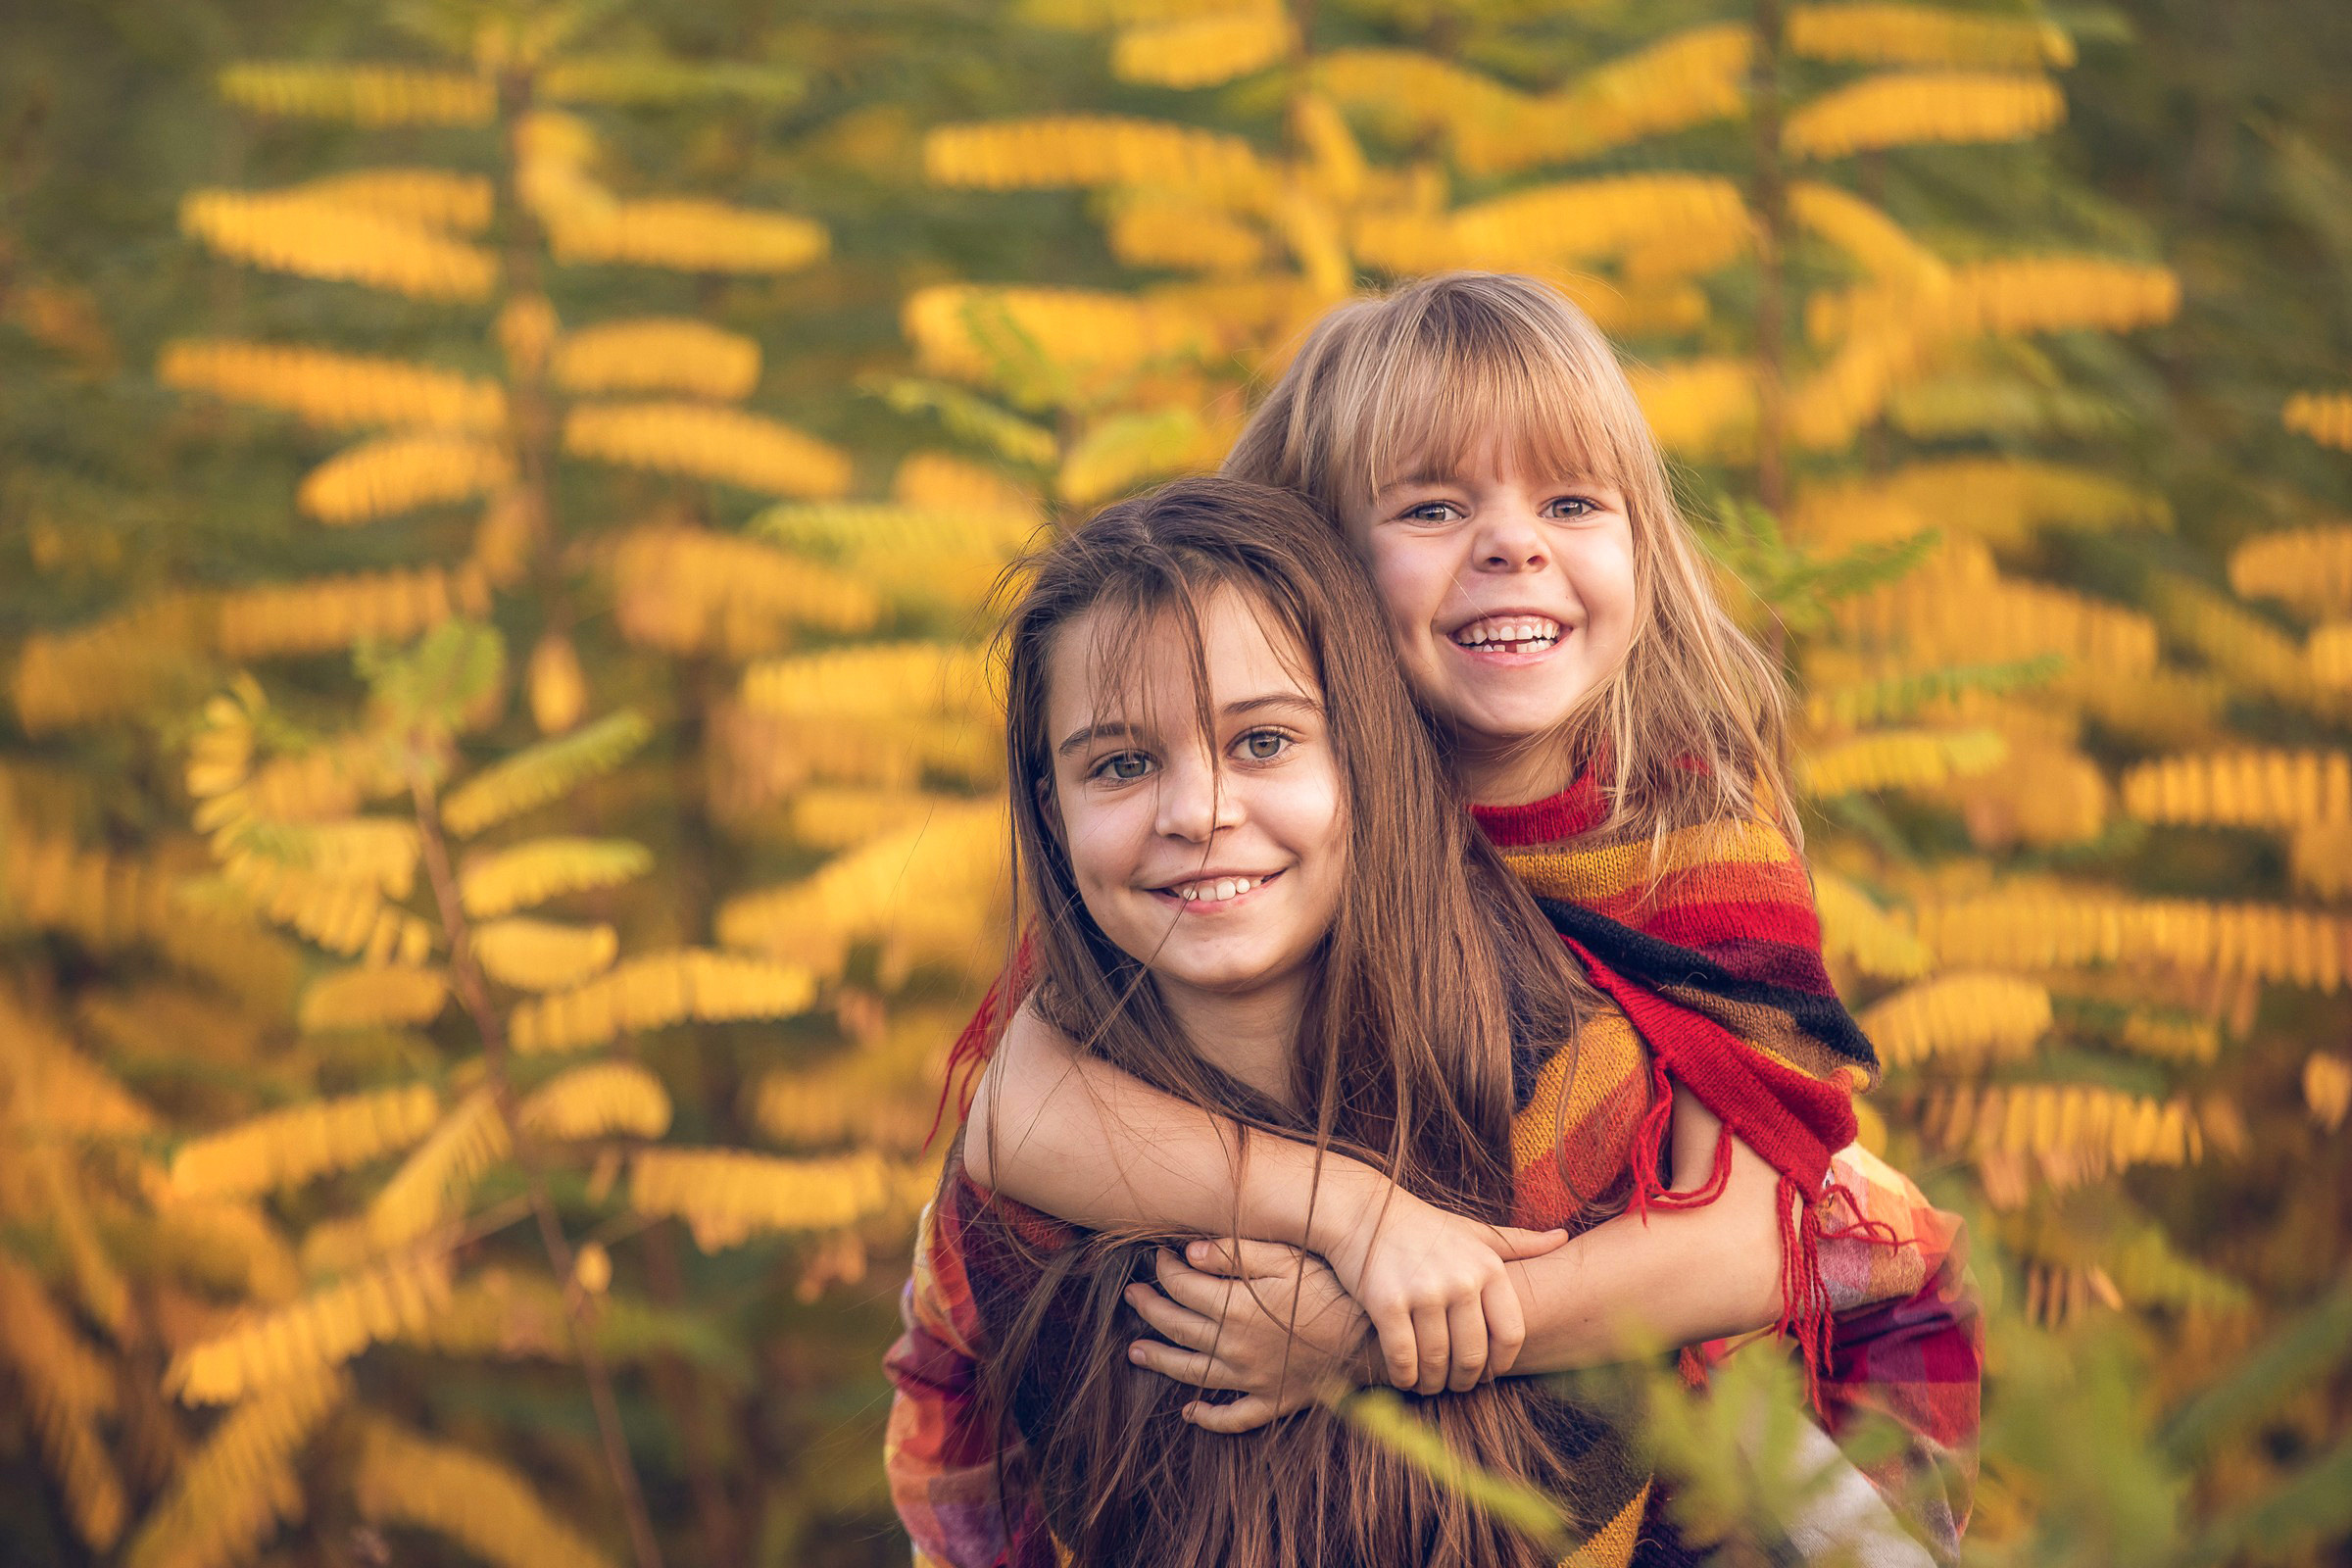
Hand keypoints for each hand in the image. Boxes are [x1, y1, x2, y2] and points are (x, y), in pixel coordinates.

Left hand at [1124, 1241, 1373, 1433]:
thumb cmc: (1331, 1288)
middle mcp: (1235, 1347)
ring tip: (1135, 1352)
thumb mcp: (1286, 1258)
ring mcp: (1252, 1379)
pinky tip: (1190, 1413)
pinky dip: (1209, 1418)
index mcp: (1235, 1308)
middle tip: (1133, 1295)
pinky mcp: (1272, 1401)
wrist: (1373, 1337)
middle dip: (1150, 1309)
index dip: (1165, 1269)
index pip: (1183, 1286)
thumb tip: (1188, 1250)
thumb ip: (1236, 1253)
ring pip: (1193, 1371)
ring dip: (1160, 1361)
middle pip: (1178, 1327)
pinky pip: (1233, 1416)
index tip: (1159, 1256)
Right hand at [1309, 1181, 1567, 1395]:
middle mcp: (1462, 1279)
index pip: (1511, 1334)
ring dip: (1432, 1382)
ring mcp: (1424, 1291)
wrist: (1363, 1213)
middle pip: (1473, 1355)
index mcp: (1489, 1267)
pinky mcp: (1388, 1302)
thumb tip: (1563, 1237)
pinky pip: (1403, 1357)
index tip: (1487, 1372)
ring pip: (1437, 1360)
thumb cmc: (1425, 1228)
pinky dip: (1404, 1375)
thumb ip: (1519, 1242)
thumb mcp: (1475, 1232)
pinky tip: (1403, 1376)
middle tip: (1453, 1384)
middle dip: (1464, 1379)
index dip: (1500, 1363)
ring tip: (1427, 1384)